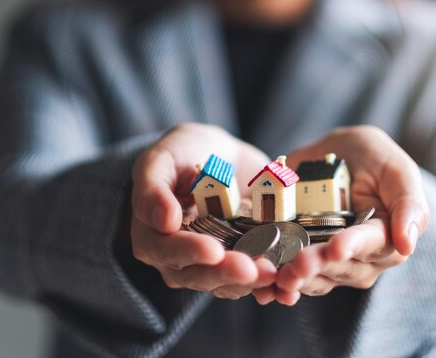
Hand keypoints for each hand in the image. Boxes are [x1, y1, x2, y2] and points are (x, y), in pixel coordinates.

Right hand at [131, 123, 275, 298]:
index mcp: (151, 235)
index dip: (189, 252)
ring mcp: (208, 265)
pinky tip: (284, 277)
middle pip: (197, 275)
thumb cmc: (181, 152)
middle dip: (226, 273)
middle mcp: (176, 259)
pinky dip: (267, 280)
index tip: (214, 250)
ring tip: (273, 273)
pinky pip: (249, 279)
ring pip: (225, 283)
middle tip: (252, 269)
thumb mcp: (161, 158)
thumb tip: (164, 221)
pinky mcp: (237, 262)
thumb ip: (153, 187)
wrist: (217, 155)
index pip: (165, 250)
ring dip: (250, 281)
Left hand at [253, 125, 429, 304]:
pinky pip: (290, 278)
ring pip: (313, 278)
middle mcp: (359, 258)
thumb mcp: (395, 169)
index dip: (353, 246)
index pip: (371, 245)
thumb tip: (408, 244)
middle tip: (298, 263)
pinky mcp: (300, 261)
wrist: (338, 154)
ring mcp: (329, 263)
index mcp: (385, 237)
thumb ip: (409, 203)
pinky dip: (274, 285)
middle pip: (338, 266)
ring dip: (295, 280)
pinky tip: (263, 289)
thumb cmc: (374, 159)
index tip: (336, 248)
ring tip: (278, 277)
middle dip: (317, 265)